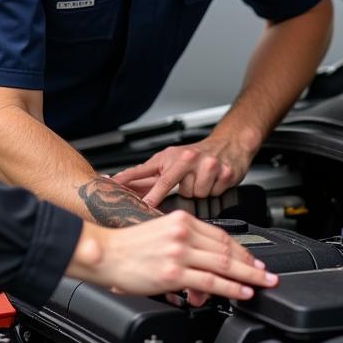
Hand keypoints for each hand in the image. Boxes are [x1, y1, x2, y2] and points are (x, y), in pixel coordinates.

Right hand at [68, 209, 276, 304]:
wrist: (104, 253)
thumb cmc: (125, 246)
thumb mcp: (158, 234)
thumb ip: (183, 247)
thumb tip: (202, 268)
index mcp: (179, 219)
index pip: (219, 234)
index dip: (240, 249)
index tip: (252, 258)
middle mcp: (181, 233)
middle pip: (226, 249)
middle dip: (251, 263)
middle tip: (266, 273)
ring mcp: (179, 253)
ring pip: (224, 265)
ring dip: (248, 276)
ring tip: (262, 284)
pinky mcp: (174, 273)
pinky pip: (211, 282)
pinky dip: (231, 288)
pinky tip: (242, 292)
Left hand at [111, 131, 254, 206]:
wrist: (229, 144)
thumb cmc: (196, 155)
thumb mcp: (171, 161)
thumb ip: (150, 177)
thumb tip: (128, 188)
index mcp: (169, 156)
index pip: (145, 170)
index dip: (128, 178)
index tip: (114, 185)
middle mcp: (186, 158)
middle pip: (170, 185)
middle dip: (166, 194)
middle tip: (162, 198)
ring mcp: (205, 164)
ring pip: (194, 193)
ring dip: (198, 192)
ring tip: (201, 181)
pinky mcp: (223, 172)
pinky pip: (212, 193)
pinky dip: (213, 191)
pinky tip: (214, 181)